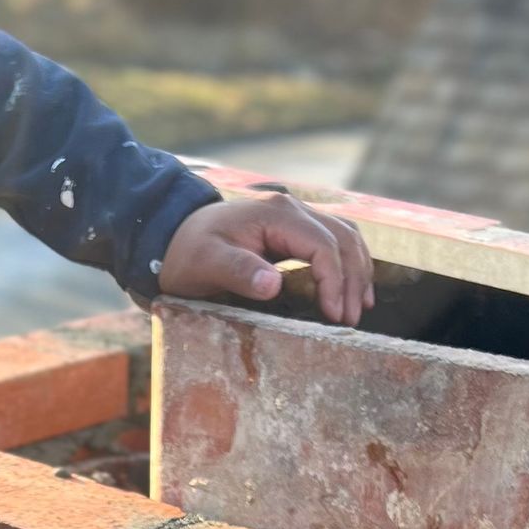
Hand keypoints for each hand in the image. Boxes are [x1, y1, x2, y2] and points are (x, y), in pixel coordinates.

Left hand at [160, 191, 373, 323]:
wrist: (171, 236)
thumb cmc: (187, 253)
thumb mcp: (206, 263)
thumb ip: (240, 271)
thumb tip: (274, 285)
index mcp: (276, 215)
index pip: (323, 246)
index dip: (334, 281)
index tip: (333, 315)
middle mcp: (292, 210)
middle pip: (343, 238)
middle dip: (352, 279)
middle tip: (350, 319)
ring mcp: (295, 217)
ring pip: (345, 236)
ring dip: (357, 270)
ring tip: (358, 308)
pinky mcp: (294, 230)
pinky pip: (334, 240)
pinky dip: (348, 263)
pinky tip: (351, 289)